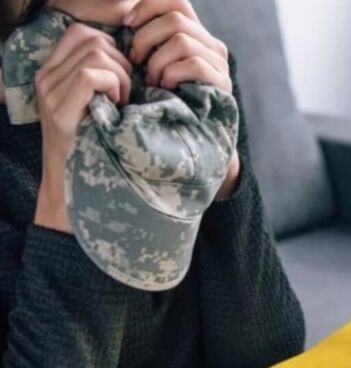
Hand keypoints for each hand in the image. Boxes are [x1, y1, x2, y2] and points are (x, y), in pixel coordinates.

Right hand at [34, 24, 132, 232]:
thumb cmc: (99, 145)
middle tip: (126, 96)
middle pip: (94, 41)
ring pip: (96, 54)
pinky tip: (117, 108)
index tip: (125, 77)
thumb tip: (138, 61)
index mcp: (55, 72)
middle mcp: (47, 77)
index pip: (83, 34)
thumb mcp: (101, 106)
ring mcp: (51, 92)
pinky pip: (92, 76)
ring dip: (120, 76)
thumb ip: (107, 79)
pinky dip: (114, 87)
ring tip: (121, 104)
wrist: (73, 187)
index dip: (113, 48)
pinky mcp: (59, 109)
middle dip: (121, 63)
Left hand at [125, 0, 230, 92]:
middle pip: (176, 18)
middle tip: (135, 60)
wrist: (188, 137)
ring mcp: (220, 63)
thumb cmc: (161, 99)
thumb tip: (124, 17)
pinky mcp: (221, 81)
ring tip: (153, 80)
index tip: (127, 23)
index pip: (177, 1)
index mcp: (197, 35)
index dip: (149, 6)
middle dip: (146, 37)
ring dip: (157, 61)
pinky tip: (166, 88)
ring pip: (181, 41)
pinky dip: (172, 74)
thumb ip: (148, 41)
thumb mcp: (152, 64)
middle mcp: (212, 45)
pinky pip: (193, 63)